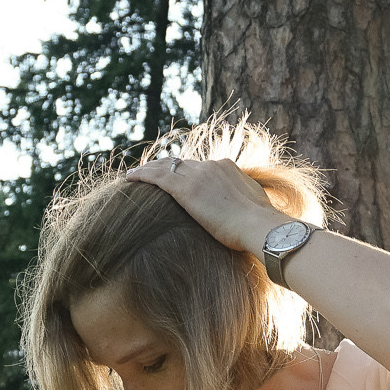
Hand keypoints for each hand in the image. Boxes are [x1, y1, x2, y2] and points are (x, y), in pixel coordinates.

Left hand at [124, 157, 285, 255]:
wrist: (259, 226)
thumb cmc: (260, 225)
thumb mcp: (254, 205)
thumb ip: (243, 201)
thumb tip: (244, 210)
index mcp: (228, 167)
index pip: (199, 166)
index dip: (185, 170)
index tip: (175, 175)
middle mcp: (211, 166)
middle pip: (180, 163)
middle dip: (164, 166)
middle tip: (149, 172)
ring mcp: (197, 176)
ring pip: (165, 166)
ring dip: (148, 169)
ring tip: (134, 174)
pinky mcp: (185, 189)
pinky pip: (156, 177)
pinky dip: (141, 175)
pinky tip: (129, 178)